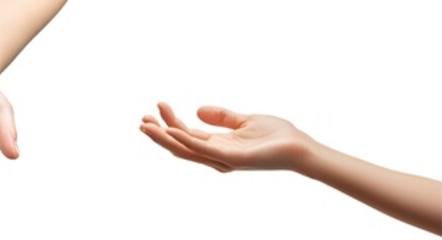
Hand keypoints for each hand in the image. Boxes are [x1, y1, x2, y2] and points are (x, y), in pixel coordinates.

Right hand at [140, 103, 320, 170]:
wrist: (299, 148)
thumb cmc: (277, 137)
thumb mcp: (244, 120)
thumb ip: (222, 117)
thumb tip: (197, 109)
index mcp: (218, 145)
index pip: (186, 135)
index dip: (170, 122)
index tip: (159, 104)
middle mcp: (217, 154)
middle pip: (180, 145)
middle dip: (159, 133)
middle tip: (142, 119)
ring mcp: (223, 158)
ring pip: (186, 150)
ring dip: (164, 138)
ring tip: (146, 126)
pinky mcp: (232, 158)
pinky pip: (204, 150)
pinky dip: (186, 140)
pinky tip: (172, 131)